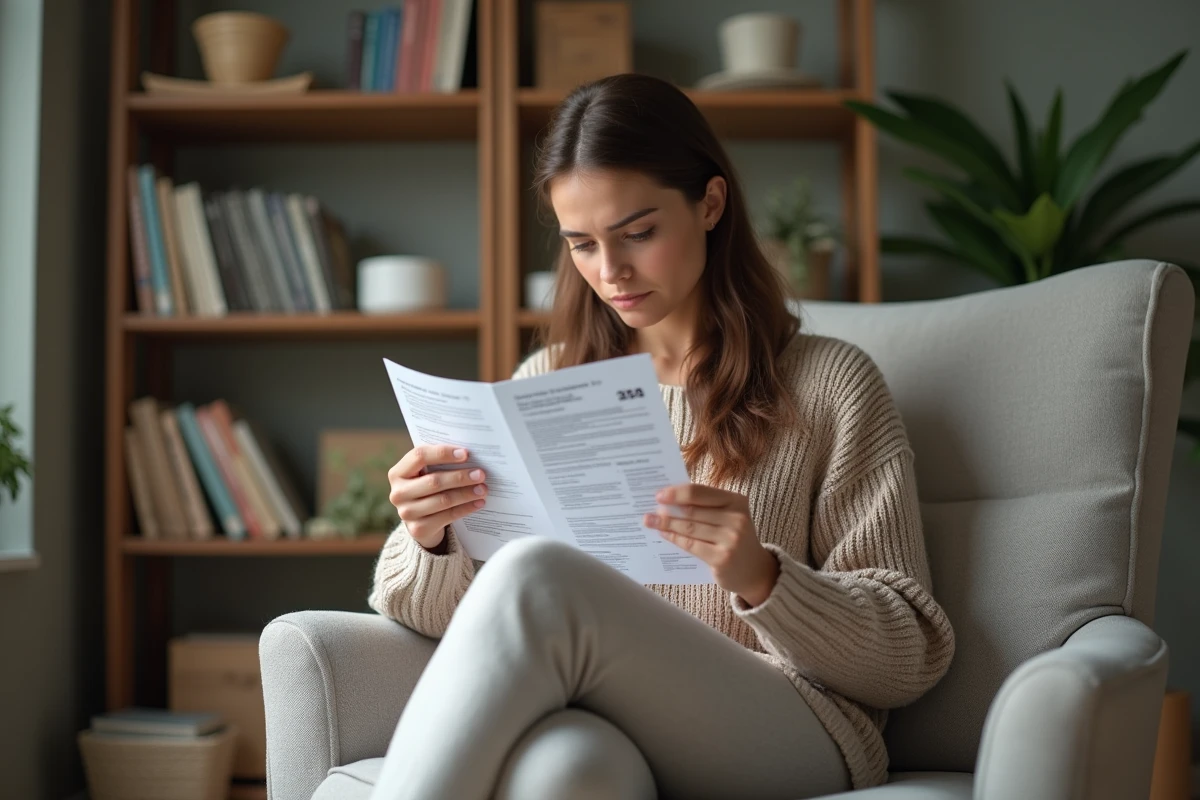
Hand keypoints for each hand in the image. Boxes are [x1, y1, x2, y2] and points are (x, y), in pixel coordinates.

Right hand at [388, 445, 487, 549]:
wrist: (420, 521)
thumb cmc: (427, 489)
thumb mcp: (425, 474)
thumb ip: (438, 463)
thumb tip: (468, 455)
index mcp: (398, 473)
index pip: (419, 456)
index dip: (443, 453)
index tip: (466, 454)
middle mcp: (398, 493)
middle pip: (433, 481)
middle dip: (460, 477)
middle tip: (481, 474)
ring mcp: (406, 513)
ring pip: (443, 500)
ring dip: (466, 493)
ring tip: (483, 489)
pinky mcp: (419, 529)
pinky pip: (447, 516)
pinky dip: (466, 508)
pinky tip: (479, 503)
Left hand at [644, 484, 779, 606]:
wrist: (755, 571)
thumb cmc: (735, 538)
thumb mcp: (729, 517)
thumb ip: (706, 507)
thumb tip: (670, 502)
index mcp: (737, 501)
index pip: (701, 492)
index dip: (677, 493)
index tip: (659, 495)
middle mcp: (737, 518)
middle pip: (692, 511)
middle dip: (668, 510)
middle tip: (649, 510)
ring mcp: (731, 539)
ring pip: (690, 527)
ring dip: (666, 524)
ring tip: (650, 521)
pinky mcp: (722, 558)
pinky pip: (691, 544)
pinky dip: (674, 538)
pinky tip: (664, 534)